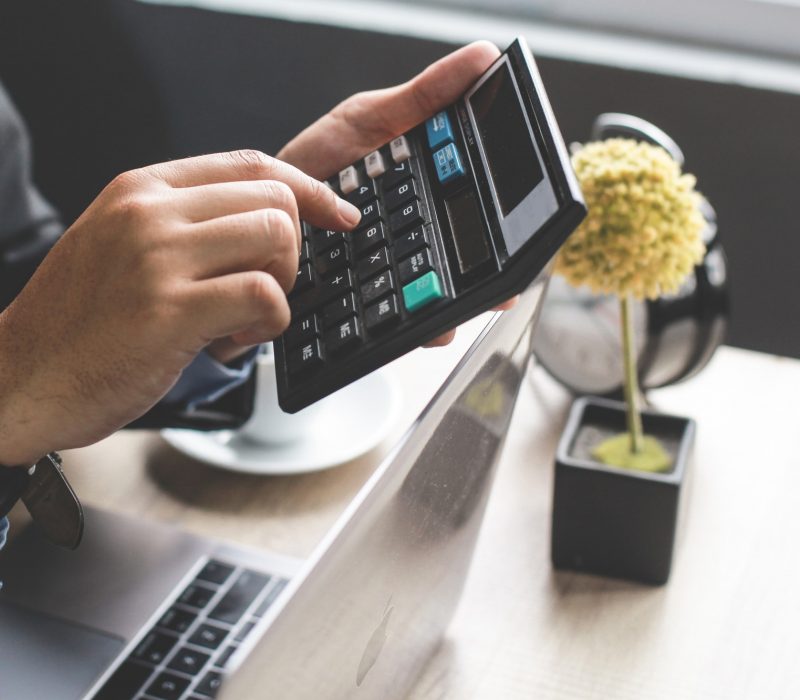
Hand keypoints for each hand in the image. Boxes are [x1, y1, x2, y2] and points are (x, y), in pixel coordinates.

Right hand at [0, 150, 360, 464]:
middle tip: (262, 293)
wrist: (20, 378)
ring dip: (280, 290)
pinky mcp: (169, 310)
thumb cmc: (80, 324)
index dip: (308, 187)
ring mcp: (158, 257)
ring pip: (278, 240)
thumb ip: (188, 228)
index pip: (251, 164)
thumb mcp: (123, 248)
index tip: (338, 213)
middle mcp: (151, 212)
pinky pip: (265, 296)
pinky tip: (230, 346)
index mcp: (143, 191)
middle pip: (276, 201)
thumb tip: (269, 226)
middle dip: (291, 254)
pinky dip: (267, 326)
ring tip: (239, 323)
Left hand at [278, 41, 515, 346]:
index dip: (504, 224)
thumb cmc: (316, 165)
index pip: (478, 211)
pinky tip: (427, 329)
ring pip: (440, 300)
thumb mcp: (369, 120)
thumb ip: (424, 95)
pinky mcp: (367, 307)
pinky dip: (419, 328)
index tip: (520, 231)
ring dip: (457, 310)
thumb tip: (483, 57)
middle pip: (465, 264)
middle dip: (486, 279)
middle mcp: (419, 242)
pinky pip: (399, 322)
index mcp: (428, 197)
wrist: (260, 207)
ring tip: (461, 314)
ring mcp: (395, 277)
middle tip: (499, 288)